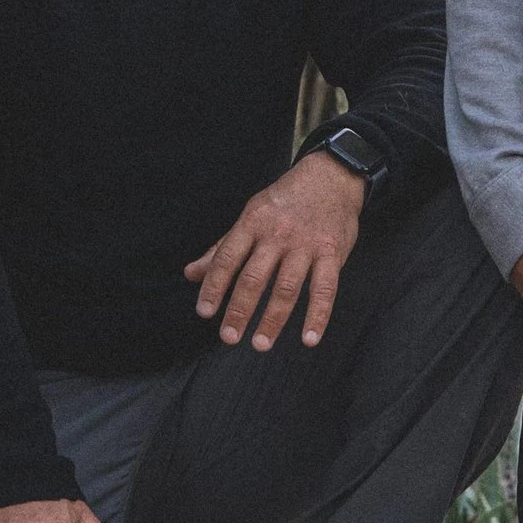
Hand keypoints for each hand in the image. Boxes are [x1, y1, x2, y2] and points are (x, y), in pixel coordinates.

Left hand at [186, 147, 366, 350]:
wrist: (331, 178)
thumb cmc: (285, 201)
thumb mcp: (250, 216)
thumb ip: (222, 248)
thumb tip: (190, 274)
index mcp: (252, 223)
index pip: (227, 258)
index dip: (214, 286)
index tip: (205, 312)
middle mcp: (277, 235)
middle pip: (255, 277)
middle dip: (240, 309)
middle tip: (229, 337)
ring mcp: (306, 245)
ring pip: (287, 288)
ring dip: (273, 319)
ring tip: (260, 344)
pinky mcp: (332, 253)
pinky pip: (325, 289)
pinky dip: (318, 316)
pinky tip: (309, 339)